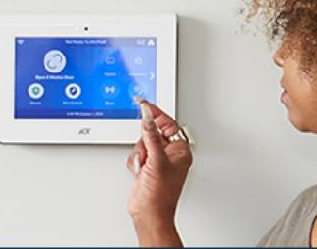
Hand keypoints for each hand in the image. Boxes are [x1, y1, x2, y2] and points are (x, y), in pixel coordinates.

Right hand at [126, 99, 192, 245]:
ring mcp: (158, 161)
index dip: (155, 114)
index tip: (143, 103)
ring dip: (140, 155)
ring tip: (144, 168)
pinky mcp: (147, 167)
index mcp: (181, 150)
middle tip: (147, 155)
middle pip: (152, 133)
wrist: (148, 214)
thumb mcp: (156, 160)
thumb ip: (150, 136)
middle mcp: (170, 154)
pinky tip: (140, 173)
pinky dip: (136, 162)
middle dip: (145, 145)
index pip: (168, 124)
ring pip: (142, 144)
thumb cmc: (160, 195)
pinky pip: (136, 155)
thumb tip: (148, 116)